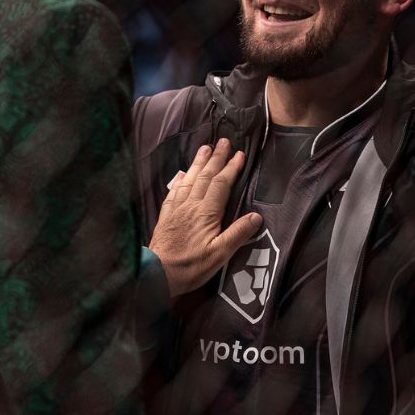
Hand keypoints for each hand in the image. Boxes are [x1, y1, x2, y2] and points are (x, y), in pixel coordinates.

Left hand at [150, 139, 261, 296]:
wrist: (158, 273)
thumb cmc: (191, 266)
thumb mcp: (220, 254)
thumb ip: (238, 234)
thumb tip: (256, 216)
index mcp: (206, 213)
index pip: (221, 184)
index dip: (231, 168)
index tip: (239, 154)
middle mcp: (190, 205)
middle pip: (205, 176)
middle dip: (216, 158)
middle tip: (223, 141)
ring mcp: (176, 209)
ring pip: (189, 179)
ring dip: (198, 163)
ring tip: (205, 148)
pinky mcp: (166, 216)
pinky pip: (174, 192)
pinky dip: (180, 180)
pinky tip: (182, 174)